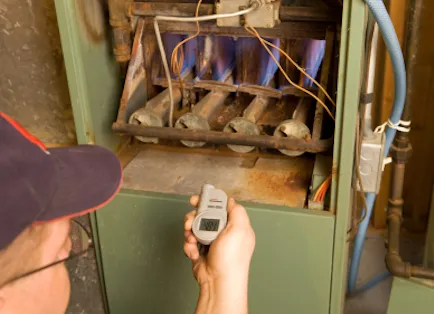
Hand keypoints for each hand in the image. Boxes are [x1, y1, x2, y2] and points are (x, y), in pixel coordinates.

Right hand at [184, 196, 254, 313]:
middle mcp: (223, 232)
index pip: (221, 206)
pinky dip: (189, 246)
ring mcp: (211, 242)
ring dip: (190, 232)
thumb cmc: (231, 259)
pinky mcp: (200, 251)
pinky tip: (194, 252)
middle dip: (194, 217)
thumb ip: (237, 211)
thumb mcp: (239, 229)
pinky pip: (190, 242)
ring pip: (194, 227)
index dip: (208, 200)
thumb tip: (231, 201)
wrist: (218, 282)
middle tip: (189, 221)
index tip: (197, 200)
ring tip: (192, 239)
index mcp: (235, 225)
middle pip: (204, 215)